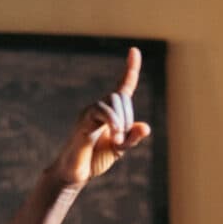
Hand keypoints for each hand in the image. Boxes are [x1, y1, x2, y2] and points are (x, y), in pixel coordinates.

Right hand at [49, 47, 151, 186]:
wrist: (76, 173)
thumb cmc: (95, 159)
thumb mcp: (120, 149)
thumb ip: (132, 138)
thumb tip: (146, 127)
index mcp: (109, 112)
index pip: (122, 86)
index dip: (130, 69)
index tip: (134, 50)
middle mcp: (98, 108)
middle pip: (120, 97)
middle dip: (127, 117)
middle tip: (122, 139)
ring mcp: (89, 113)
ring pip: (112, 101)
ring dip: (121, 122)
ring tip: (117, 141)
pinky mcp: (83, 121)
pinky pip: (101, 112)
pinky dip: (113, 122)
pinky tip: (115, 138)